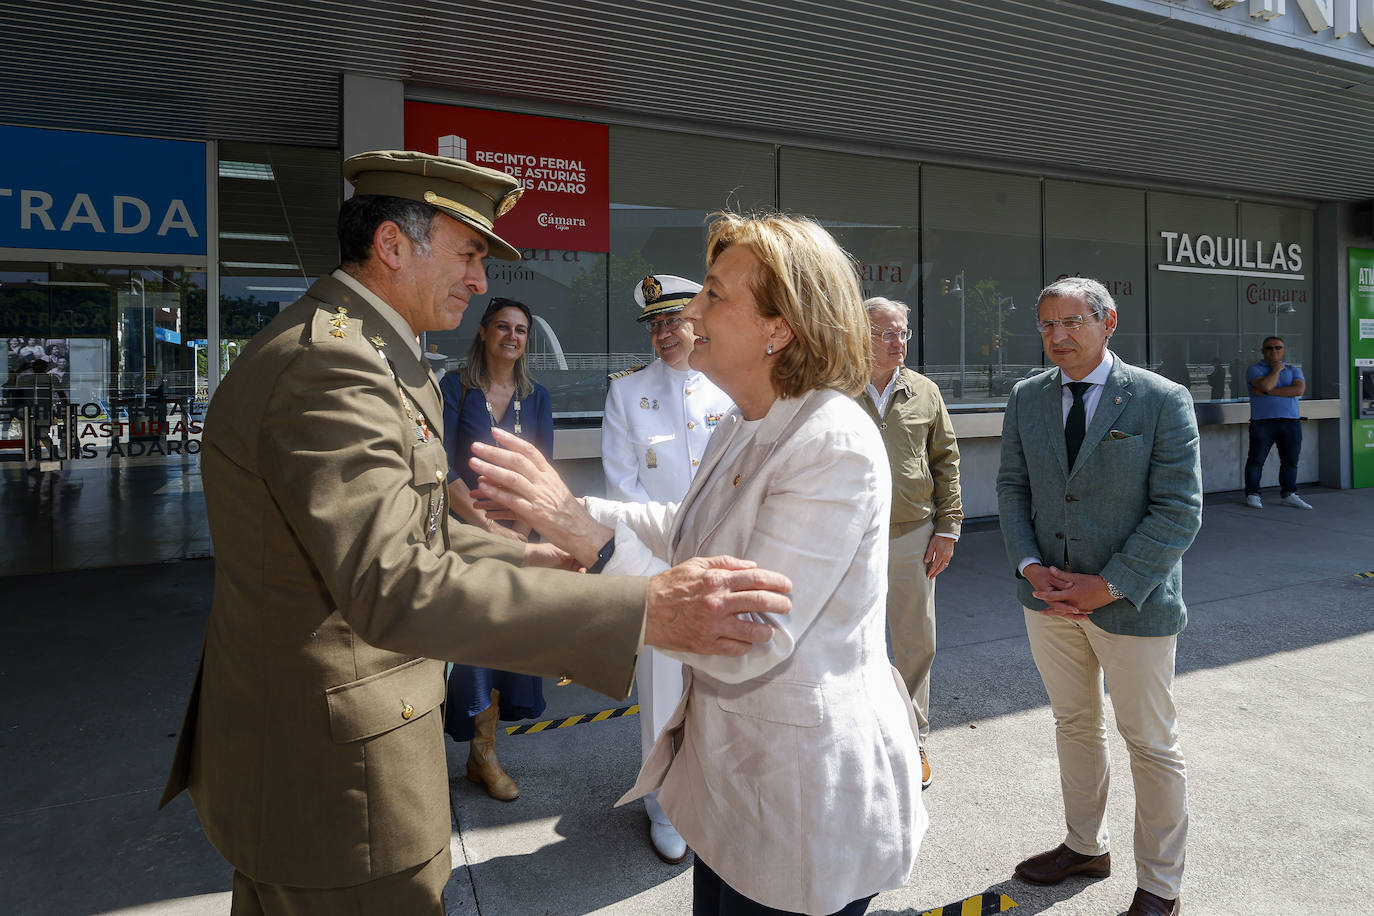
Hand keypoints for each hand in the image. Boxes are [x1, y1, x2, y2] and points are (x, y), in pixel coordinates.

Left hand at [470, 428, 609, 565]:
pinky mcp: (534, 514)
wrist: (582, 531)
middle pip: (517, 461)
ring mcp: (539, 497)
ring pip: (512, 478)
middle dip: (494, 451)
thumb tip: (520, 468)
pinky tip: (483, 486)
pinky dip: (496, 492)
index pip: (529, 450)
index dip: (511, 440)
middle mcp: (544, 481)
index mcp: (549, 473)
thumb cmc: (567, 511)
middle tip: (475, 446)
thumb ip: (539, 477)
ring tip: (473, 462)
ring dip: (490, 468)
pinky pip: (512, 500)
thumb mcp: (555, 487)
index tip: (495, 432)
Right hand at [646, 556, 792, 656]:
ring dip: (767, 630)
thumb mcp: (697, 564)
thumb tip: (751, 567)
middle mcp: (718, 603)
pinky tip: (747, 640)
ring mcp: (714, 626)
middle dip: (780, 604)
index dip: (777, 582)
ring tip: (769, 629)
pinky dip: (746, 644)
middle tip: (786, 606)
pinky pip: (737, 648)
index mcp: (716, 580)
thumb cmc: (670, 586)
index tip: (786, 586)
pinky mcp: (708, 645)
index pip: (756, 579)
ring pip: (753, 631)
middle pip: (761, 602)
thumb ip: (726, 563)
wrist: (645, 610)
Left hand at [924, 535, 954, 578]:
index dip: (931, 571)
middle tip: (931, 577)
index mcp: (941, 555)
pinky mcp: (950, 554)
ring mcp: (949, 555)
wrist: (947, 533)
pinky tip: (940, 566)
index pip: (935, 566)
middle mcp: (946, 556)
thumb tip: (926, 561)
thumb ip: (929, 553)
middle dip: (935, 573)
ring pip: (944, 566)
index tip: (928, 575)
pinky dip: (943, 566)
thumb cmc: (939, 537)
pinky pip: (946, 562)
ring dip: (939, 570)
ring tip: (935, 573)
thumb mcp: (932, 544)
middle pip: (940, 568)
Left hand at [1030, 565, 1112, 618]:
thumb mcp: (1076, 576)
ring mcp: (1081, 608)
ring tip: (1050, 614)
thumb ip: (1062, 574)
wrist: (1110, 589)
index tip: (1034, 594)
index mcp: (1071, 594)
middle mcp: (1074, 604)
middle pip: (1058, 609)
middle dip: (1048, 610)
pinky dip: (1068, 614)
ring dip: (1057, 613)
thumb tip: (1051, 569)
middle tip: (1040, 612)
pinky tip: (1066, 614)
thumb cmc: (1093, 581)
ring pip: (1066, 612)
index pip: (1053, 596)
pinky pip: (1075, 613)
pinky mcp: (1086, 609)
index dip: (1042, 595)